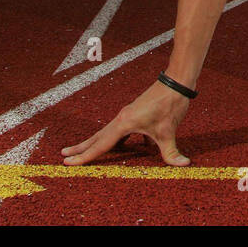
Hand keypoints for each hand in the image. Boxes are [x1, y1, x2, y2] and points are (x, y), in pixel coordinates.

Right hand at [61, 78, 191, 166]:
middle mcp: (121, 119)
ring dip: (97, 143)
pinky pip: (122, 131)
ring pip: (108, 133)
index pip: (100, 145)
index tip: (67, 163)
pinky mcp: (135, 114)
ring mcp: (127, 115)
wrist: (176, 82)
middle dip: (81, 148)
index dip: (84, 156)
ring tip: (84, 152)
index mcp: (124, 123)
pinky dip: (119, 140)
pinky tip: (130, 147)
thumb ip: (171, 151)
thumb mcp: (168, 131)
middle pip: (97, 137)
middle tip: (64, 156)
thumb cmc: (169, 104)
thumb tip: (183, 164)